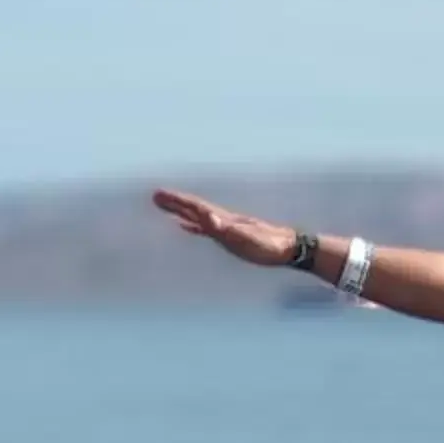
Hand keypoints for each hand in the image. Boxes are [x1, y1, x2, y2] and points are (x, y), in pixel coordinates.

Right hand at [152, 187, 302, 267]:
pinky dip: (193, 225)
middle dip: (174, 202)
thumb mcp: (246, 238)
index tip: (158, 194)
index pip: (196, 207)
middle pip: (194, 209)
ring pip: (197, 216)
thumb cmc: (267, 246)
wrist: (289, 247)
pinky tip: (185, 226)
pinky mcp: (231, 237)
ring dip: (180, 211)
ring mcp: (226, 227)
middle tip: (154, 196)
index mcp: (224, 220)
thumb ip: (226, 228)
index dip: (177, 202)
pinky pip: (206, 229)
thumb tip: (207, 216)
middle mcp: (223, 220)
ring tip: (163, 206)